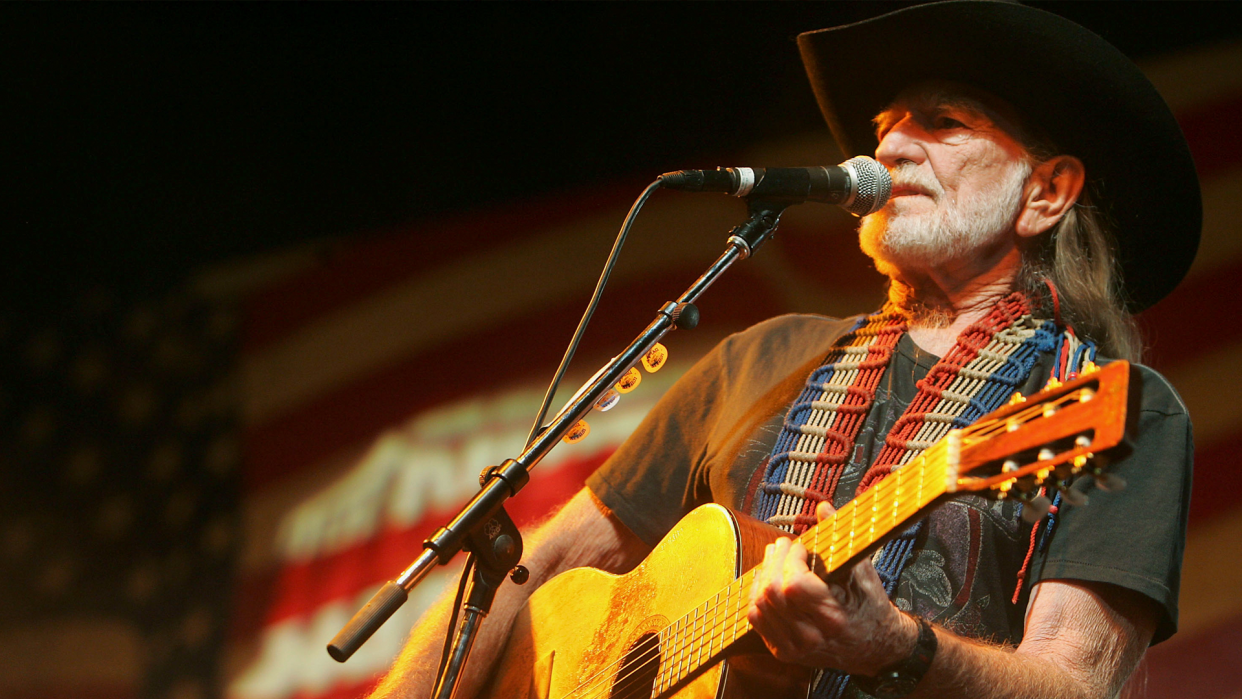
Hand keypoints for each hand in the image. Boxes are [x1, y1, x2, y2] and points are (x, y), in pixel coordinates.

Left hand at [747, 501, 918, 675]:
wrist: (875, 647)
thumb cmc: (870, 607)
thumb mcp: (863, 572)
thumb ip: (841, 539)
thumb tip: (823, 507)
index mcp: (834, 618)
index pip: (794, 586)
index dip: (791, 560)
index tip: (800, 547)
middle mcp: (812, 637)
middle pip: (773, 593)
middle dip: (774, 561)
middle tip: (783, 545)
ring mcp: (795, 648)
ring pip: (760, 605)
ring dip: (763, 574)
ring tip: (774, 557)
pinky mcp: (783, 651)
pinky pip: (756, 619)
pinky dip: (756, 594)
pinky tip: (766, 579)